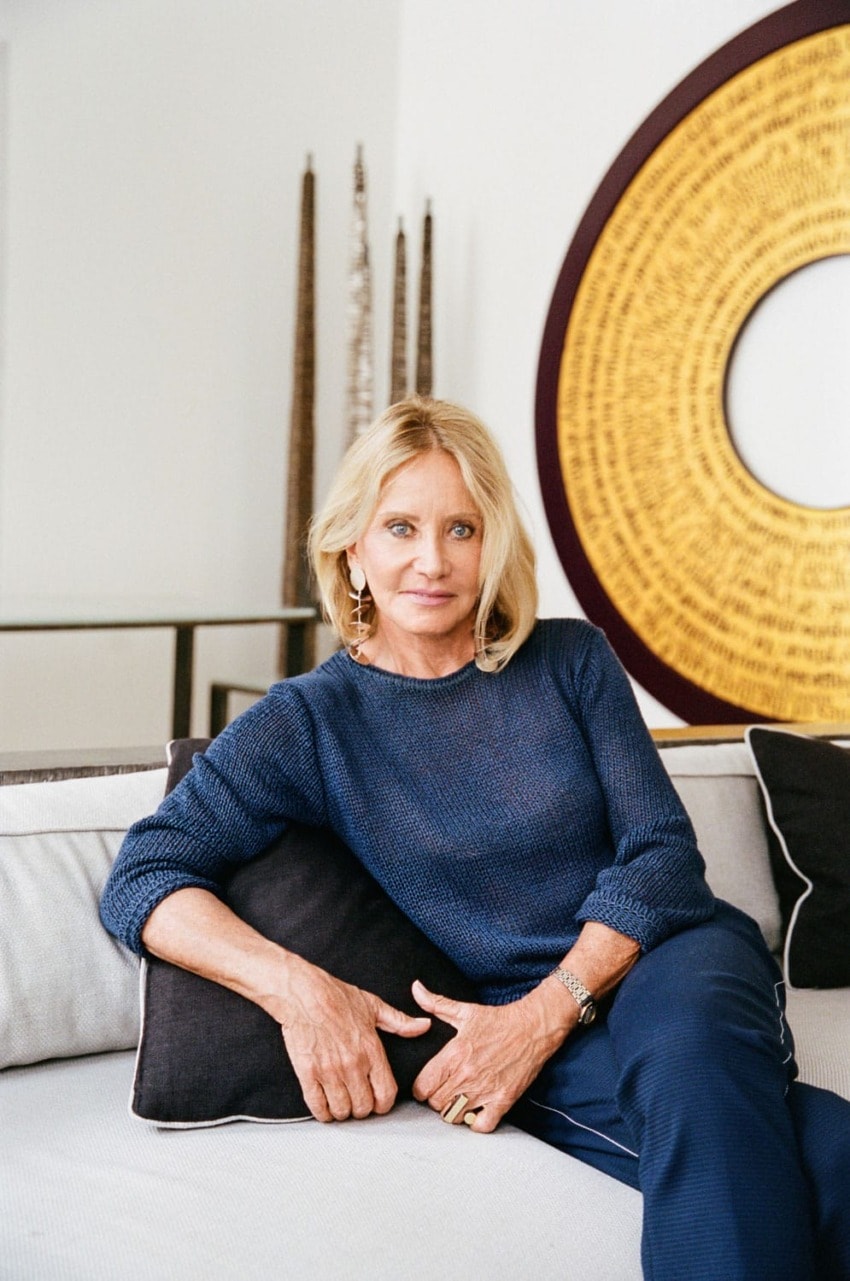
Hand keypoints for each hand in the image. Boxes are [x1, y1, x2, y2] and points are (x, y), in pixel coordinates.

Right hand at [277, 957, 430, 1122]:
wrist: (303, 993)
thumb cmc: (336, 997)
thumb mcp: (373, 1005)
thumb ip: (401, 1022)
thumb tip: (424, 1026)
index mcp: (371, 1050)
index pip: (386, 1094)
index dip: (383, 1104)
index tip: (378, 1102)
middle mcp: (353, 1064)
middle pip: (363, 1107)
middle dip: (362, 1108)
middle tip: (356, 1100)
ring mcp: (329, 1070)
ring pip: (342, 1111)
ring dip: (342, 1111)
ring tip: (340, 1102)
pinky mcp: (308, 1073)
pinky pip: (318, 1107)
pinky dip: (322, 1112)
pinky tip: (324, 1105)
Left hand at [410, 979, 572, 1132]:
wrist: (533, 1027)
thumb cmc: (499, 1020)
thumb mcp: (465, 1011)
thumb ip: (436, 1003)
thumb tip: (416, 989)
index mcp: (454, 1054)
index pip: (422, 1087)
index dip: (421, 1088)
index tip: (428, 1084)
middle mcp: (467, 1075)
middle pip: (436, 1104)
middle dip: (436, 1099)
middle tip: (445, 1090)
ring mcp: (485, 1089)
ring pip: (455, 1116)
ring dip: (454, 1111)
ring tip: (459, 1100)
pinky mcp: (503, 1100)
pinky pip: (481, 1125)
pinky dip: (476, 1122)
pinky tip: (477, 1110)